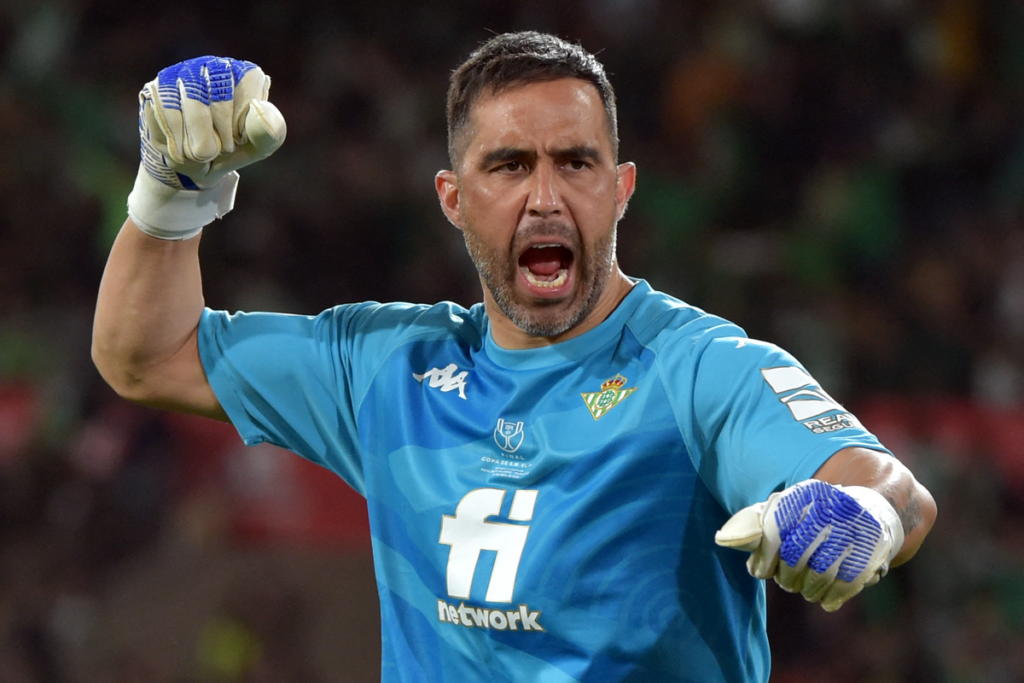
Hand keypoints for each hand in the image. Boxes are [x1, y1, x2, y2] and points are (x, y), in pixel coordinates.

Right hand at [127, 56, 286, 239]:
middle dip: (219, 138)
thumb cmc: (229, 150)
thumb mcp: (256, 148)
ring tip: (200, 151)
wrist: (191, 166)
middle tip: (218, 149)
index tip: (237, 139)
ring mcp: (181, 73)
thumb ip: (269, 132)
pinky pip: (167, 118)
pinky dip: (177, 143)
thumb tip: (260, 107)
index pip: (248, 98)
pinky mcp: (155, 88)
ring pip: (192, 108)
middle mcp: (212, 65)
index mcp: (244, 74)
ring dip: (198, 144)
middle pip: (219, 102)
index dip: (240, 129)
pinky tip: (180, 145)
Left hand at [715, 479, 903, 611]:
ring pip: (819, 575)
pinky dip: (831, 597)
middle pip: (795, 558)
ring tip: (805, 586)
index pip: (774, 532)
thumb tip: (722, 539)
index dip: (764, 559)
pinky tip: (825, 597)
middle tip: (787, 580)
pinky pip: (844, 586)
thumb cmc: (814, 516)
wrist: (870, 509)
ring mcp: (852, 531)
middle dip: (787, 577)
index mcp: (803, 496)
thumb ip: (753, 525)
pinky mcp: (871, 553)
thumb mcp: (784, 511)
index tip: (761, 571)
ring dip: (807, 589)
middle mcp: (829, 510)